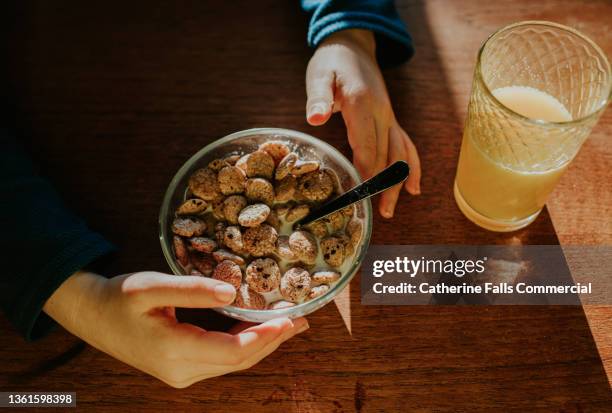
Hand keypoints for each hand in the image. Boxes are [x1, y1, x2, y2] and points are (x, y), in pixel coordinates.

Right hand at [43, 271, 307, 387]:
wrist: (92, 316)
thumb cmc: (120, 298)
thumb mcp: (152, 286)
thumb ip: (192, 290)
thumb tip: (232, 293)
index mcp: (175, 351)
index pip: (233, 351)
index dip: (265, 337)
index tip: (290, 319)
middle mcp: (182, 371)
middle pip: (240, 360)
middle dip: (273, 341)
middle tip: (302, 321)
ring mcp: (182, 374)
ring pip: (234, 363)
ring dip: (263, 344)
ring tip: (290, 325)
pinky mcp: (182, 369)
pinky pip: (222, 360)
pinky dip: (245, 346)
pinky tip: (260, 330)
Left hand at [305, 29, 420, 217]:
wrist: (353, 45)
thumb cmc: (331, 62)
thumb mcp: (319, 75)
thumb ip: (318, 97)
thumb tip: (315, 119)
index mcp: (362, 103)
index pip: (367, 144)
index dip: (366, 170)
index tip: (362, 194)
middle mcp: (381, 112)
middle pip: (387, 154)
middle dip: (383, 184)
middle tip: (377, 212)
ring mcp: (389, 117)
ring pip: (400, 153)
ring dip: (398, 182)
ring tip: (390, 209)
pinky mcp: (390, 120)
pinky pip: (406, 145)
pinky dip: (411, 167)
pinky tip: (414, 189)